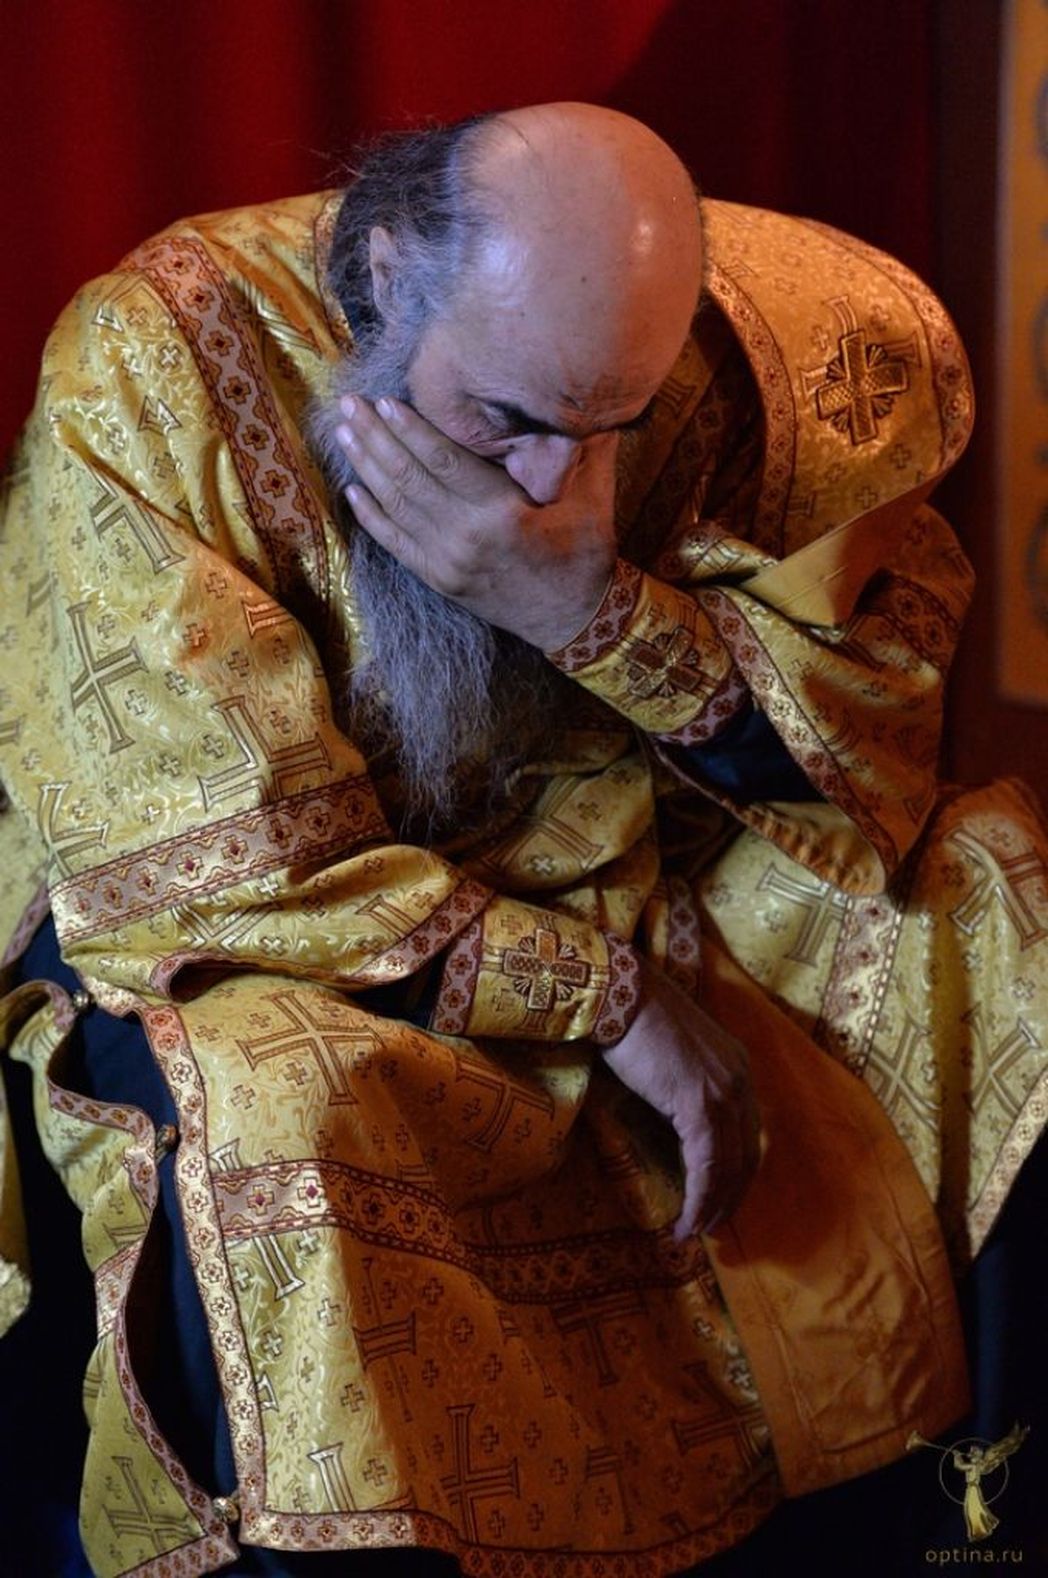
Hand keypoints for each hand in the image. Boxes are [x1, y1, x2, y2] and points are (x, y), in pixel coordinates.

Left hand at [335, 395, 617, 650]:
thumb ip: (583, 448)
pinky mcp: (439, 580)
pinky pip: (395, 543)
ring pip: (396, 506)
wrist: (575, 618)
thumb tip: (583, 398)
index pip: (442, 460)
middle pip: (408, 478)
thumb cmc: (585, 551)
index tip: (383, 399)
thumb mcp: (591, 497)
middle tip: (348, 404)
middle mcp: (464, 538)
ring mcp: (446, 563)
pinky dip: (371, 516)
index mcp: (499, 513)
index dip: (410, 428)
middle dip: (375, 437)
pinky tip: (352, 489)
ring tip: (344, 433)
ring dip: (365, 467)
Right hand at [602, 957, 760, 1239]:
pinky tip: (686, 1221)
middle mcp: (739, 1080)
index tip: (721, 1199)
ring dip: (714, 1206)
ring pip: (729, 1166)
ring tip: (695, 1232)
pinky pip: (707, 1166)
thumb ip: (684, 1082)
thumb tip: (672, 1115)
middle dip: (731, 1196)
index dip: (737, 1171)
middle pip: (747, 1154)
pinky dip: (699, 1198)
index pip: (747, 1131)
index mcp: (736, 1066)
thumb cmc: (632, 1018)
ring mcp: (723, 1093)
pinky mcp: (699, 1105)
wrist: (618, 994)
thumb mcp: (672, 1053)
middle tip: (711, 1227)